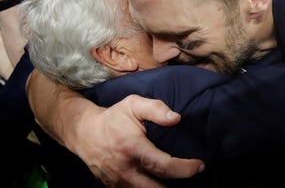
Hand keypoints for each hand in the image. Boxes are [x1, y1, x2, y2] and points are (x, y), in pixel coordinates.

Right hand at [69, 95, 204, 186]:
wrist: (84, 133)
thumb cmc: (113, 118)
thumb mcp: (133, 105)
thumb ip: (156, 108)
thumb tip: (176, 118)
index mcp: (133, 149)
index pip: (166, 167)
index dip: (187, 169)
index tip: (200, 165)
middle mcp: (126, 170)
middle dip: (178, 186)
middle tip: (191, 175)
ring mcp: (118, 182)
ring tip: (177, 180)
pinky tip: (160, 182)